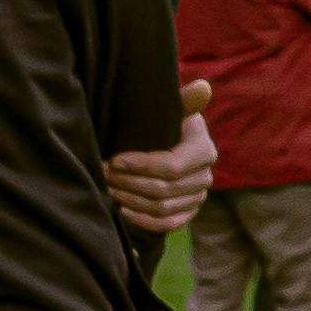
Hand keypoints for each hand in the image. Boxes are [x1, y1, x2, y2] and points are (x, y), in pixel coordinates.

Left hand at [106, 77, 216, 235]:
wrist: (168, 146)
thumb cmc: (166, 124)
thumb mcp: (174, 109)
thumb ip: (185, 100)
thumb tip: (202, 87)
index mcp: (204, 150)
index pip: (171, 166)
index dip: (141, 166)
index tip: (115, 160)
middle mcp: (205, 177)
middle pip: (163, 189)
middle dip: (128, 182)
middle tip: (104, 174)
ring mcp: (198, 198)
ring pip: (161, 207)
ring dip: (130, 199)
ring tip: (108, 188)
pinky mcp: (187, 213)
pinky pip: (167, 224)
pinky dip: (143, 220)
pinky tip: (122, 210)